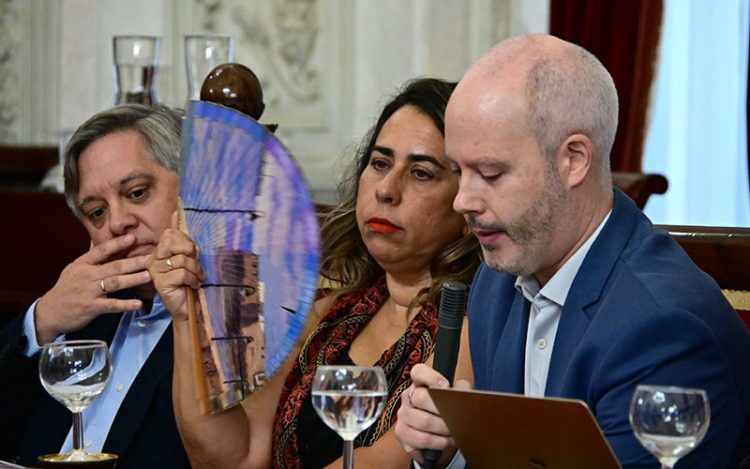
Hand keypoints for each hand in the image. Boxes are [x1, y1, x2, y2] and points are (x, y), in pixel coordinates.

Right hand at [35, 233, 151, 344]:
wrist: (50, 312)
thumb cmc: (66, 289)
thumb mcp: (74, 269)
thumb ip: (90, 258)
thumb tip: (97, 240)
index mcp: (83, 264)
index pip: (102, 250)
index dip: (117, 243)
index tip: (133, 237)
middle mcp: (86, 275)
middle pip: (114, 266)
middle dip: (134, 261)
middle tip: (151, 258)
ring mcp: (89, 291)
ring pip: (115, 283)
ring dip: (133, 279)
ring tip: (148, 276)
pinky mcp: (91, 307)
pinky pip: (111, 305)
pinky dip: (125, 304)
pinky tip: (138, 304)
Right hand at [148, 214, 203, 321]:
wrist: (187, 307)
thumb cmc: (188, 281)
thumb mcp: (188, 257)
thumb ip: (182, 238)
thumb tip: (176, 212)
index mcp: (158, 251)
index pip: (170, 234)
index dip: (186, 242)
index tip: (192, 254)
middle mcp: (153, 259)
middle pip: (171, 241)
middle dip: (189, 251)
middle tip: (195, 264)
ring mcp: (155, 271)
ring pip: (181, 259)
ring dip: (196, 270)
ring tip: (196, 278)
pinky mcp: (160, 283)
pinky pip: (182, 273)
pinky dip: (193, 279)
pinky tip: (193, 285)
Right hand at [395, 364, 469, 466]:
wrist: (440, 438)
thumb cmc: (447, 413)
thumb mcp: (457, 398)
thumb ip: (461, 390)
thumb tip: (463, 390)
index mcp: (420, 383)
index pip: (418, 372)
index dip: (431, 377)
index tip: (446, 385)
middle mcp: (408, 397)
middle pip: (421, 398)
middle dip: (443, 410)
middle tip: (456, 418)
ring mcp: (403, 415)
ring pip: (423, 421)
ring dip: (443, 429)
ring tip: (454, 432)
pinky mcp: (402, 434)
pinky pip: (421, 439)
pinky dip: (438, 443)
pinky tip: (445, 442)